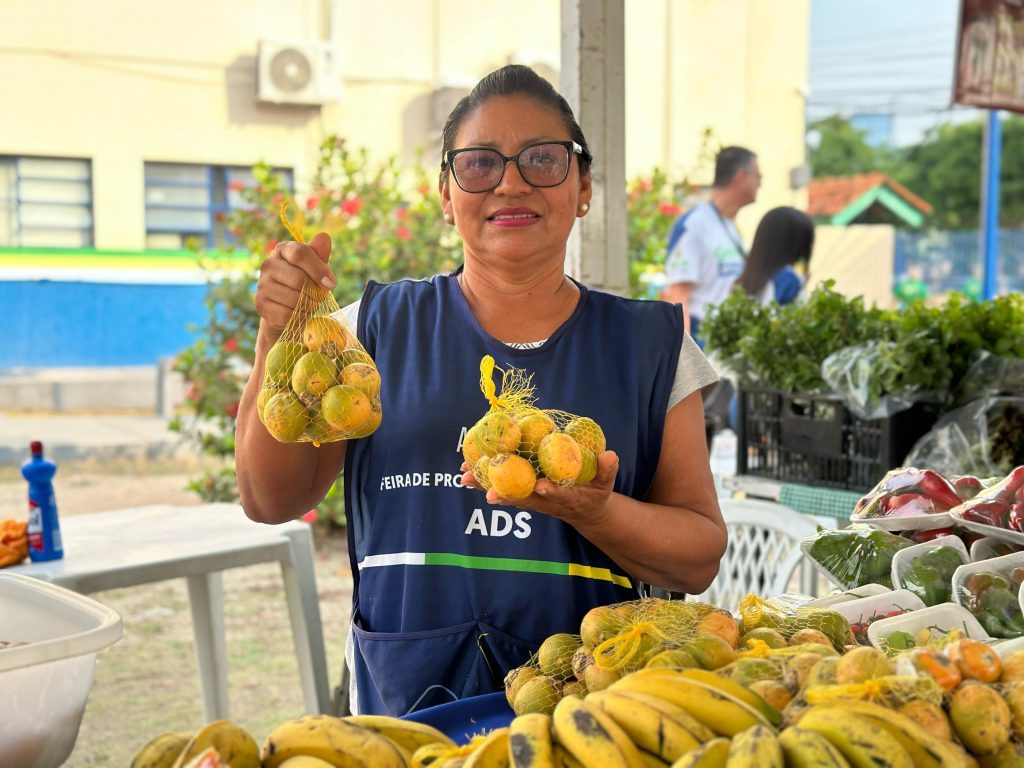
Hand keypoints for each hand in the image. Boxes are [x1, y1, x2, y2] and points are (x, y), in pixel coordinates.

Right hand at [255, 232, 334, 334]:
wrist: (286, 306)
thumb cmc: (305, 282)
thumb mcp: (315, 268)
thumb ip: (320, 254)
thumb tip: (324, 236)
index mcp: (283, 249)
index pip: (300, 253)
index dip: (318, 269)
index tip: (332, 284)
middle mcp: (268, 264)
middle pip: (298, 279)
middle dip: (315, 292)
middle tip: (319, 297)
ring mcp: (262, 284)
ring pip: (294, 299)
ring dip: (308, 306)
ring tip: (309, 304)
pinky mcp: (260, 304)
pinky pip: (286, 314)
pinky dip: (298, 316)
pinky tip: (299, 313)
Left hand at [460, 451, 619, 526]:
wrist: (585, 511)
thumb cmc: (595, 493)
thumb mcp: (606, 484)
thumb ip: (607, 470)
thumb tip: (611, 455)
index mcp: (566, 497)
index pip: (557, 495)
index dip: (550, 492)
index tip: (541, 486)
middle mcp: (545, 501)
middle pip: (523, 497)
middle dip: (505, 494)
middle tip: (486, 493)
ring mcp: (532, 499)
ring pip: (507, 493)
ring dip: (486, 487)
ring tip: (465, 478)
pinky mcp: (524, 495)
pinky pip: (503, 488)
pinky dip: (486, 481)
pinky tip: (468, 473)